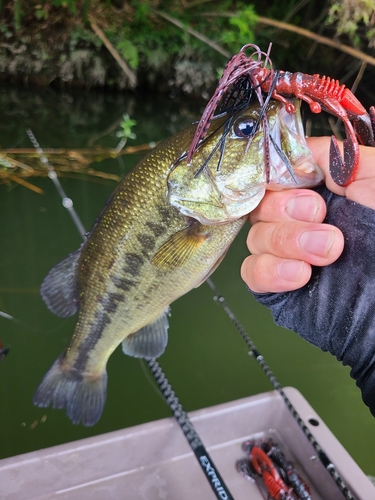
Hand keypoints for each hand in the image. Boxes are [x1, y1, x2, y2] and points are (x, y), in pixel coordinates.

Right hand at [241, 137, 374, 292]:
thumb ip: (336, 155)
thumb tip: (297, 150)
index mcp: (323, 192)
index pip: (276, 174)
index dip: (278, 176)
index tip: (300, 183)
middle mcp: (301, 220)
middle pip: (260, 203)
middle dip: (286, 210)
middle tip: (321, 219)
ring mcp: (287, 253)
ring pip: (255, 235)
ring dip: (286, 241)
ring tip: (326, 253)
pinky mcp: (278, 284)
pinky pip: (251, 270)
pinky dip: (270, 270)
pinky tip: (299, 275)